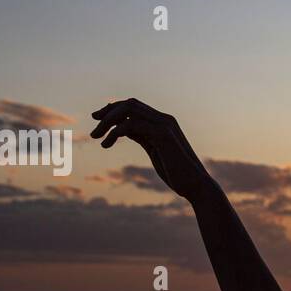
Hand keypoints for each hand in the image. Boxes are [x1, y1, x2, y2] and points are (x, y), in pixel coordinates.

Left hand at [90, 98, 212, 200]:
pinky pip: (130, 125)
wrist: (196, 186)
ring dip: (108, 121)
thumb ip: (142, 137)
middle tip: (94, 127)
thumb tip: (124, 129)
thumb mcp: (154, 150)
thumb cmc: (177, 173)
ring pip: (128, 110)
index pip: (134, 106)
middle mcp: (164, 119)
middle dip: (108, 112)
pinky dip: (114, 132)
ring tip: (96, 136)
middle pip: (129, 103)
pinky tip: (107, 144)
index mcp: (163, 122)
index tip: (98, 120)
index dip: (114, 109)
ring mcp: (164, 125)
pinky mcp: (162, 135)